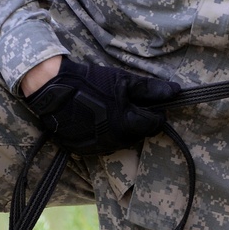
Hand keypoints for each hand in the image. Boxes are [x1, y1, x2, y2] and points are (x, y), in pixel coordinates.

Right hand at [23, 56, 179, 156]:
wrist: (52, 89)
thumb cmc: (90, 82)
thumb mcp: (123, 81)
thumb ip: (150, 89)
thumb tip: (176, 91)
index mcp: (127, 124)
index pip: (153, 125)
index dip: (157, 114)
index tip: (155, 105)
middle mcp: (114, 141)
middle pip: (138, 135)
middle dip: (140, 122)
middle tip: (134, 106)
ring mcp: (97, 147)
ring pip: (121, 141)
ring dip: (124, 129)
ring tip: (116, 112)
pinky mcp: (82, 149)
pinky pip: (103, 144)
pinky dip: (106, 134)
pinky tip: (100, 120)